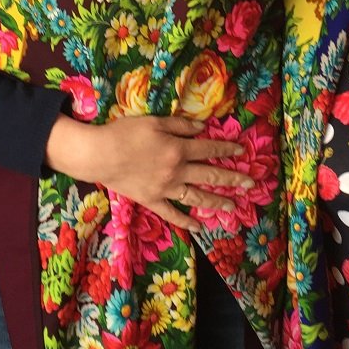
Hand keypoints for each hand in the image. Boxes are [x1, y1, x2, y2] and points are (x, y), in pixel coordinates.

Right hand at [45, 112, 253, 232]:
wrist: (99, 155)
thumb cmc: (125, 133)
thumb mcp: (154, 121)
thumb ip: (180, 126)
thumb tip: (201, 129)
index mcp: (178, 149)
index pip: (209, 149)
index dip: (226, 150)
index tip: (242, 152)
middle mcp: (176, 171)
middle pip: (209, 175)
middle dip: (232, 178)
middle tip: (250, 183)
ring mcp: (165, 189)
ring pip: (196, 197)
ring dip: (216, 202)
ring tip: (232, 207)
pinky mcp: (152, 201)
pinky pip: (172, 214)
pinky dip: (186, 221)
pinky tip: (199, 227)